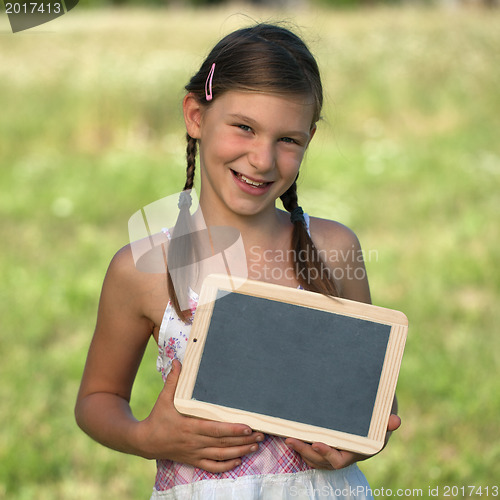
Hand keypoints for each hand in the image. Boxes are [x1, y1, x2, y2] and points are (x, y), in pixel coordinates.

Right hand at [135, 359, 263, 471]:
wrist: (145, 441)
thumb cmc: (158, 417)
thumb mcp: (164, 398)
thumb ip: (173, 380)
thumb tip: (179, 361)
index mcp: (189, 427)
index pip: (215, 430)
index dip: (232, 430)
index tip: (247, 427)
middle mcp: (194, 442)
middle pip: (223, 443)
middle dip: (243, 440)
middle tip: (261, 435)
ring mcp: (195, 453)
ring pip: (221, 455)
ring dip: (240, 451)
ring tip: (255, 446)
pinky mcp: (194, 460)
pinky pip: (212, 466)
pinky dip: (226, 465)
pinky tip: (238, 460)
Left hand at [285, 414, 401, 469]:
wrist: (376, 414)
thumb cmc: (380, 416)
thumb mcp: (385, 417)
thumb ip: (388, 421)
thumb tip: (396, 421)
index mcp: (358, 452)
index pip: (339, 459)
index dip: (327, 454)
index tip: (316, 443)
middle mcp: (346, 455)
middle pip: (322, 461)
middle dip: (305, 451)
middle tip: (291, 440)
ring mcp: (336, 452)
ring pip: (315, 458)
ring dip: (301, 450)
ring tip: (288, 438)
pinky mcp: (328, 446)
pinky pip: (313, 454)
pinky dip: (303, 448)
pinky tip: (292, 438)